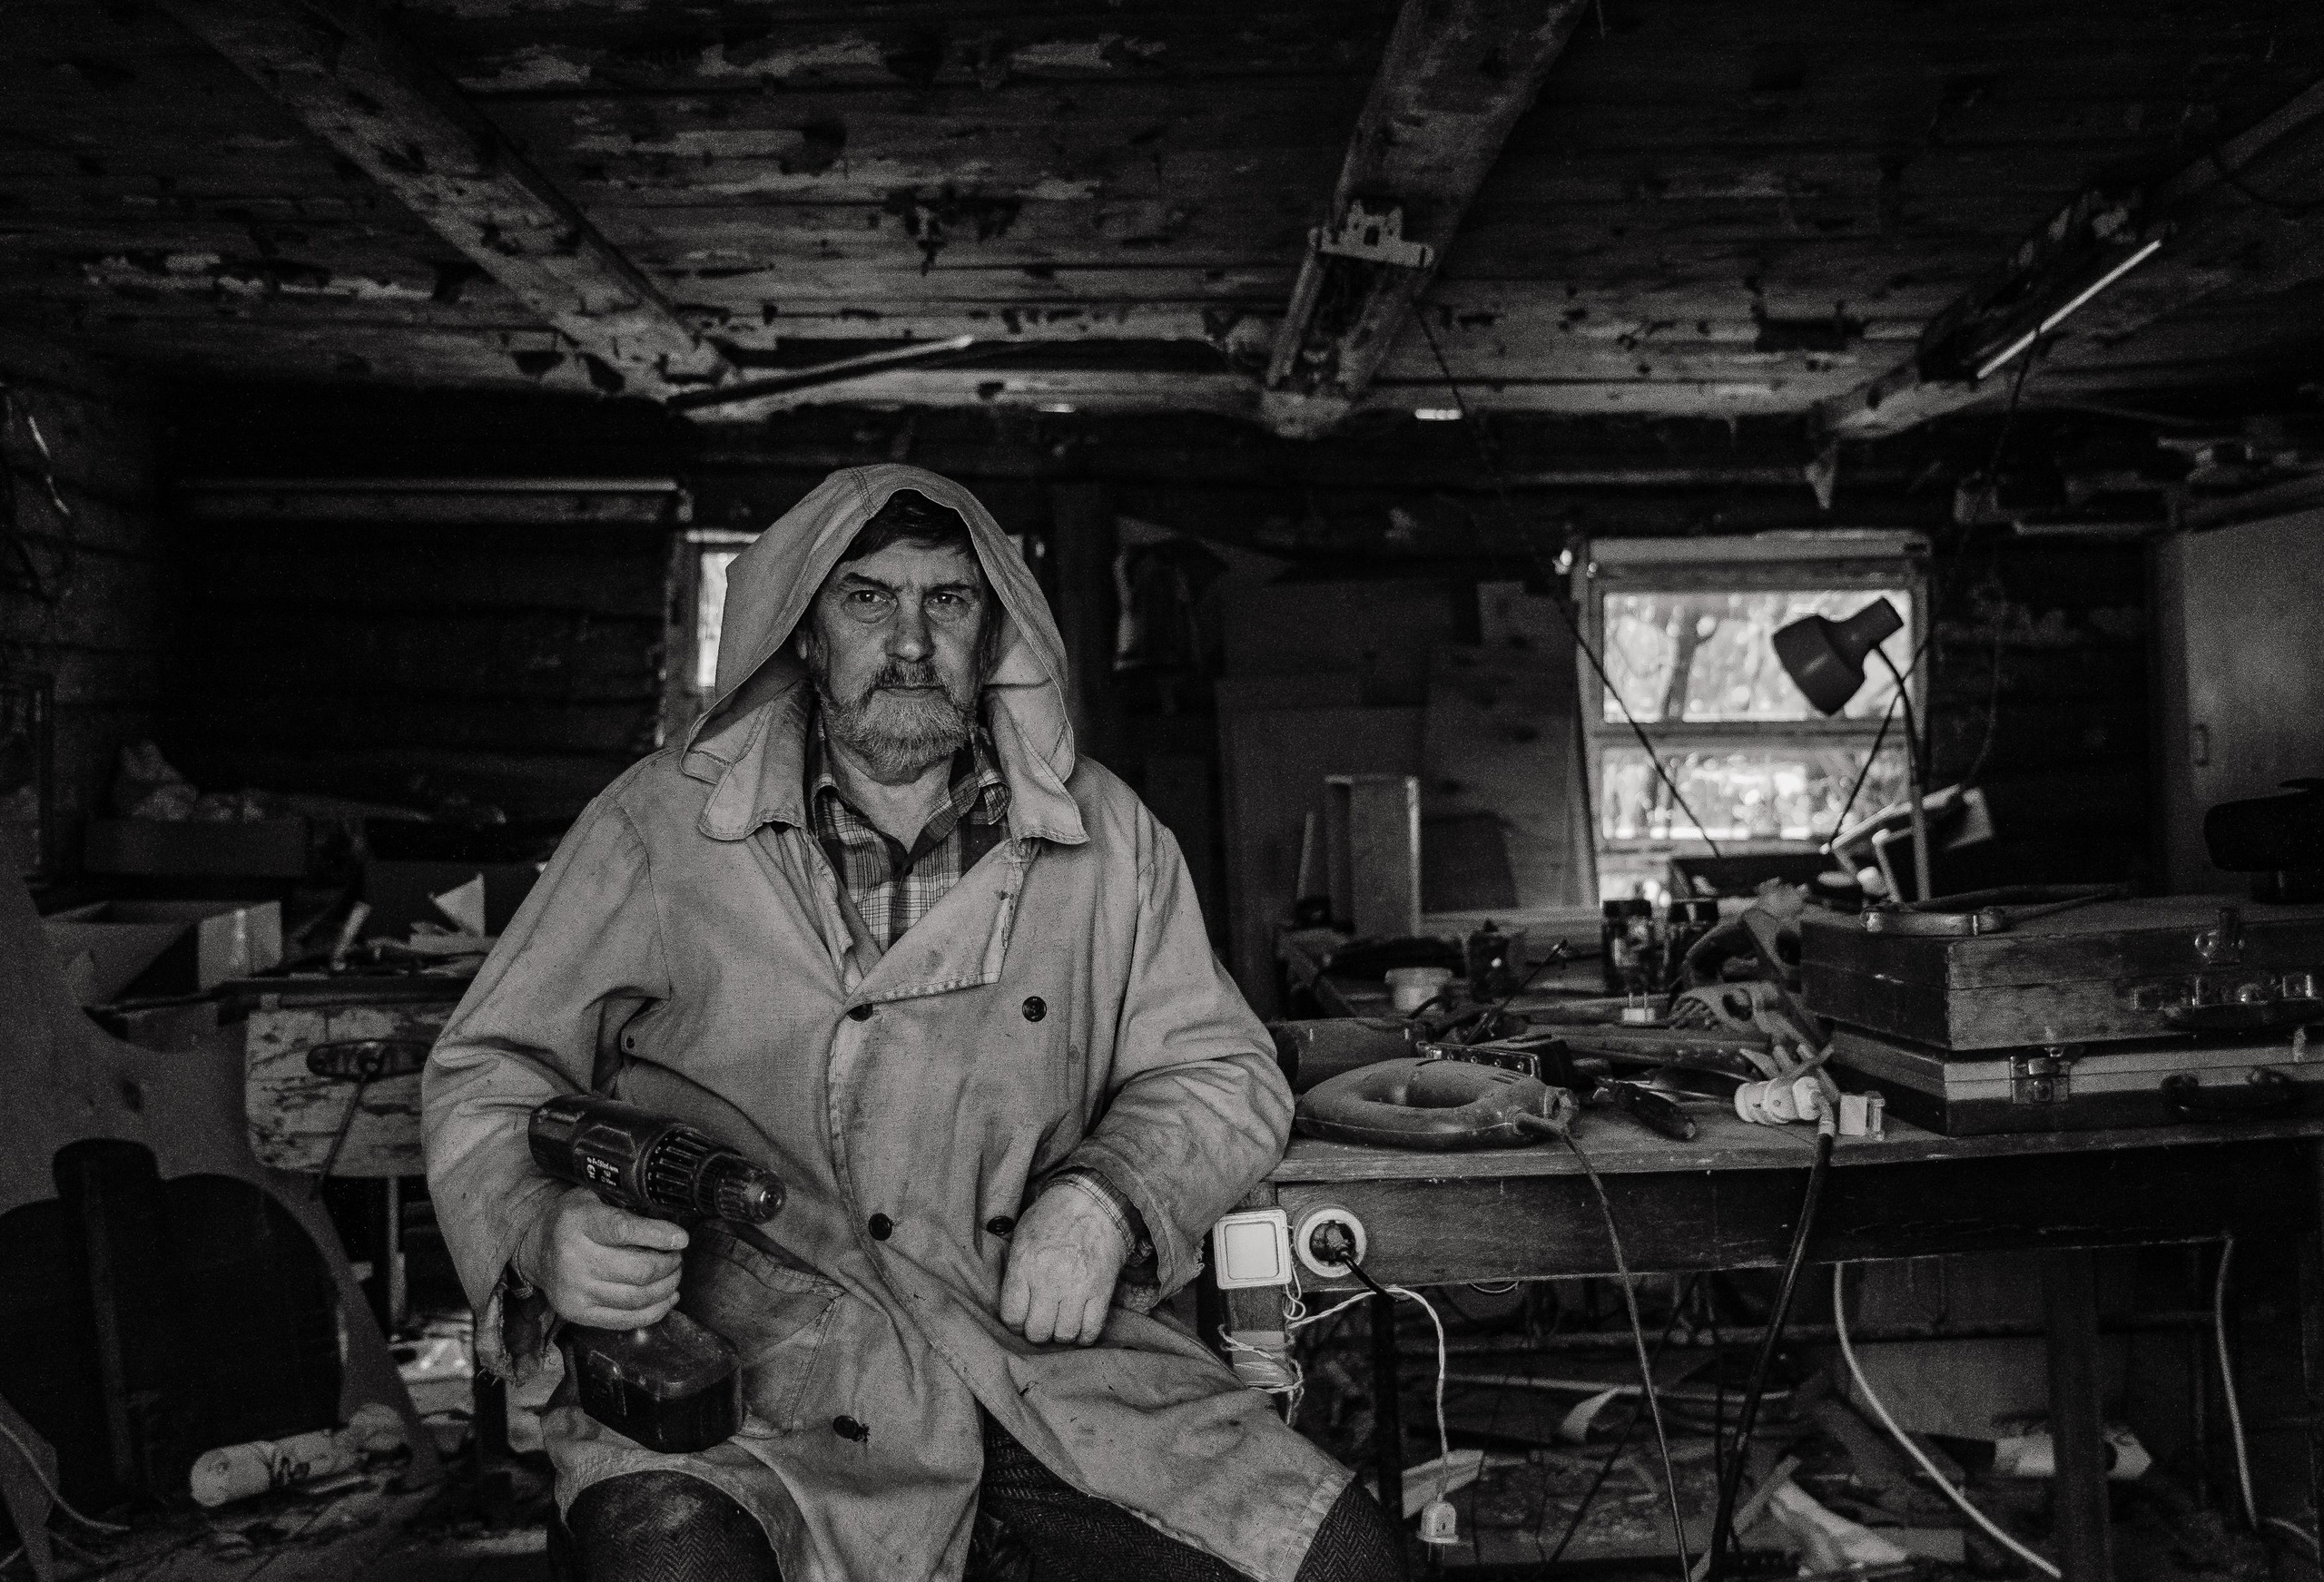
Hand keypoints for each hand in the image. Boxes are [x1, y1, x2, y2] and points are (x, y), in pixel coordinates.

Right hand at [520, 1186, 688, 1328]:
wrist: (535, 1251)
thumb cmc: (571, 1221)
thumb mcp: (591, 1197)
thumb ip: (624, 1205)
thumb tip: (667, 1222)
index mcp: (578, 1223)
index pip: (624, 1230)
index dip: (659, 1235)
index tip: (681, 1238)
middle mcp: (573, 1259)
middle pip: (639, 1270)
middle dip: (669, 1264)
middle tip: (678, 1257)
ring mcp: (575, 1290)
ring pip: (638, 1297)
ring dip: (667, 1287)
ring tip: (674, 1275)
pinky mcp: (579, 1314)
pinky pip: (626, 1319)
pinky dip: (655, 1310)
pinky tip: (667, 1298)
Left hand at [999, 1183, 1128, 1345]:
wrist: (1095, 1200)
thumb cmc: (1054, 1217)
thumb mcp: (1022, 1236)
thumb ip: (1014, 1271)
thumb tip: (1011, 1304)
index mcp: (1025, 1265)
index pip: (1012, 1316)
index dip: (1015, 1321)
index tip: (1021, 1316)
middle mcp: (1050, 1280)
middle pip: (1037, 1332)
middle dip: (1036, 1331)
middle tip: (1040, 1320)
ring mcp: (1078, 1287)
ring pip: (1064, 1335)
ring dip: (1060, 1333)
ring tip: (1060, 1321)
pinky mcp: (1102, 1290)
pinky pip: (1091, 1330)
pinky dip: (1084, 1335)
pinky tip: (1079, 1325)